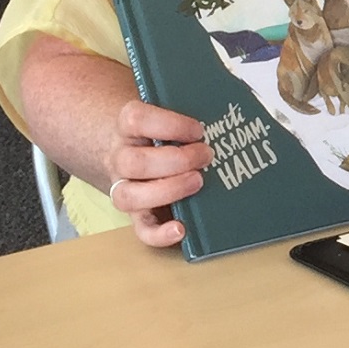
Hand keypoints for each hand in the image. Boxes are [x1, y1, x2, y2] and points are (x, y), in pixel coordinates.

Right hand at [104, 100, 213, 247]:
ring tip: (198, 182)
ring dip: (167, 191)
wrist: (136, 148)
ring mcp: (125, 187)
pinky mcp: (137, 214)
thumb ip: (188, 113)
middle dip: (175, 161)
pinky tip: (181, 229)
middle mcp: (120, 158)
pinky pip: (140, 229)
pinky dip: (159, 234)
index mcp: (128, 127)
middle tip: (207, 156)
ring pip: (128, 196)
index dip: (168, 125)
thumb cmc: (164, 132)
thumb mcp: (170, 115)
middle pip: (133, 162)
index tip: (198, 129)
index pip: (136, 120)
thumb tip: (227, 113)